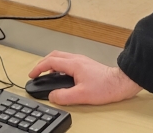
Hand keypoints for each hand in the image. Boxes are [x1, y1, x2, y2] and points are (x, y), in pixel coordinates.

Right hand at [28, 51, 142, 105]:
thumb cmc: (105, 87)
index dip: (39, 68)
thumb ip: (64, 96)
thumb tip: (53, 96)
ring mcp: (82, 61)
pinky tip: (62, 75)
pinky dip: (60, 66)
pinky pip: (68, 61)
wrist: (120, 82)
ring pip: (62, 57)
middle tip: (37, 72)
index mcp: (73, 64)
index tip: (32, 74)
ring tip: (47, 74)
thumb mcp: (82, 95)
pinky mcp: (86, 64)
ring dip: (51, 64)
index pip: (50, 62)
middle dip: (43, 63)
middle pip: (54, 56)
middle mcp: (77, 59)